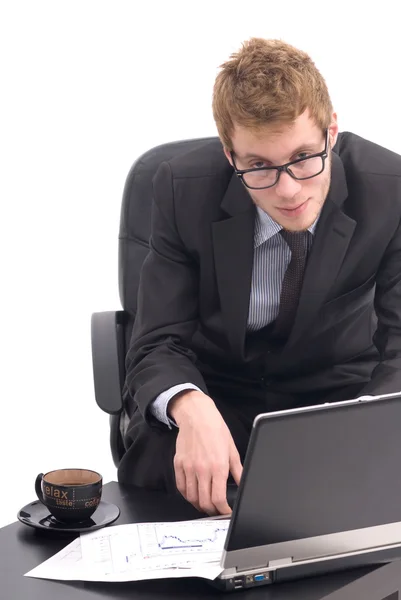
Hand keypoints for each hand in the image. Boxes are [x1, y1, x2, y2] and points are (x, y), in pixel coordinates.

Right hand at [169, 390, 242, 514]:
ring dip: (199, 505)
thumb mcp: (232, 450)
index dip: (223, 510)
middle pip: (204, 501)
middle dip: (212, 510)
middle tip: (216, 510)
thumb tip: (243, 484)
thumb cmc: (215, 429)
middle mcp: (202, 469)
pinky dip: (187, 495)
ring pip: (191, 497)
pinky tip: (193, 495)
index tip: (226, 511)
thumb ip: (238, 470)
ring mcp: (188, 467)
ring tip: (205, 505)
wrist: (197, 416)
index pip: (218, 498)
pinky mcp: (179, 464)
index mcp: (218, 466)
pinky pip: (181, 486)